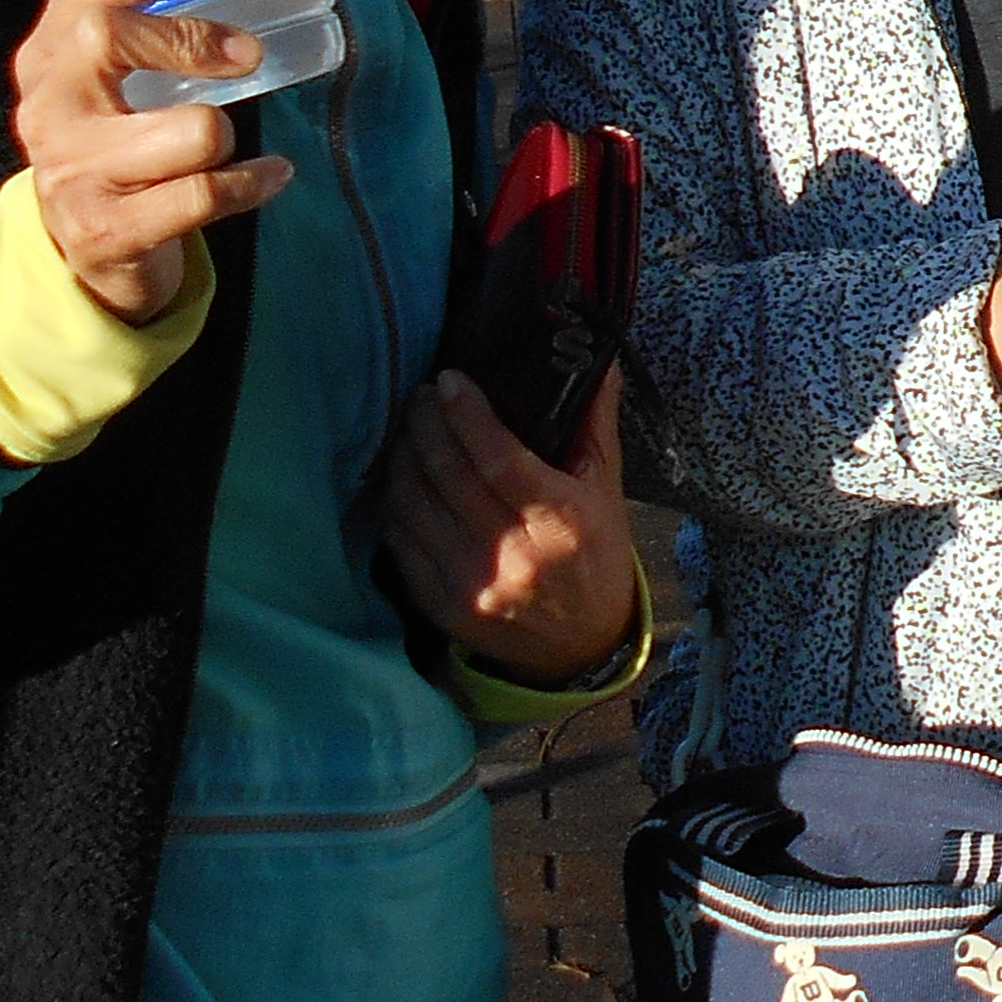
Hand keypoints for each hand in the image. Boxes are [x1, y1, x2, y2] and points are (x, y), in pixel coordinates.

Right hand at [12, 0, 293, 323]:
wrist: (86, 252)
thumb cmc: (116, 146)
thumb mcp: (107, 84)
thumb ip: (143, 32)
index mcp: (46, 58)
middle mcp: (47, 108)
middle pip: (109, 38)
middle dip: (193, 39)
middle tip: (249, 54)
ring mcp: (72, 173)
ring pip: (186, 131)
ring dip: (223, 134)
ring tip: (226, 143)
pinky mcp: (107, 232)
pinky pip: (205, 194)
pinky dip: (251, 182)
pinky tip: (268, 174)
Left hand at [370, 369, 642, 686]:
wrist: (583, 646)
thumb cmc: (595, 554)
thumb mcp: (606, 489)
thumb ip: (594, 422)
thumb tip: (596, 355)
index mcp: (561, 521)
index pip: (499, 459)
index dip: (467, 415)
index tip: (449, 379)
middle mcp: (514, 556)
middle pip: (449, 476)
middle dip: (427, 423)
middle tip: (423, 394)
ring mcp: (473, 585)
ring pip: (416, 505)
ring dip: (403, 456)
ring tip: (409, 426)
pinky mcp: (443, 607)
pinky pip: (401, 543)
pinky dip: (395, 502)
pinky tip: (400, 474)